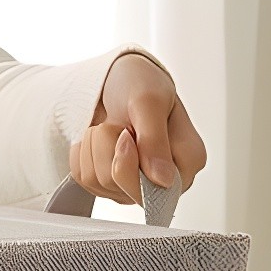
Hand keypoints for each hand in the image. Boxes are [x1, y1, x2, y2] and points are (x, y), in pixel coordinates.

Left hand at [70, 52, 205, 206]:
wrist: (112, 79)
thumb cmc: (139, 83)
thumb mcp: (149, 100)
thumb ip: (154, 140)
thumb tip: (162, 180)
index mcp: (187, 163)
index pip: (155, 191)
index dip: (129, 163)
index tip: (126, 133)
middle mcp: (163, 181)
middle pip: (120, 187)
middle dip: (109, 149)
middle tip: (120, 126)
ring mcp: (134, 186)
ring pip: (97, 182)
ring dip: (95, 146)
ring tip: (112, 127)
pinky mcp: (108, 186)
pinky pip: (83, 179)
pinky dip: (84, 152)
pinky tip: (100, 137)